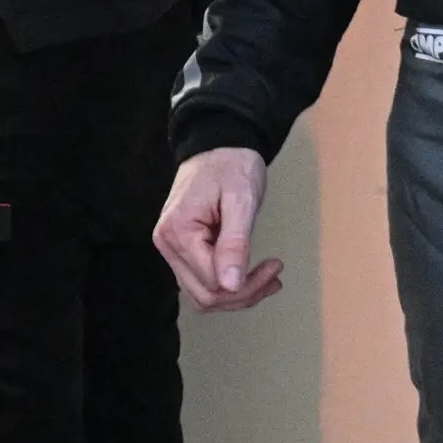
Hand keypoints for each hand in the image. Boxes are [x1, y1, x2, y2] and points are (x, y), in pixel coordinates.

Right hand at [155, 147, 286, 311]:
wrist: (218, 146)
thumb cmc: (231, 167)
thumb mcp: (240, 202)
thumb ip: (234, 244)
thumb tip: (230, 285)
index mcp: (178, 232)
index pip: (211, 281)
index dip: (246, 283)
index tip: (275, 265)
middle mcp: (167, 244)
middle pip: (205, 294)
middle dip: (244, 294)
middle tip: (274, 275)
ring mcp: (172, 249)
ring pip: (202, 294)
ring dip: (237, 295)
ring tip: (268, 278)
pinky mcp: (182, 250)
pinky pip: (202, 281)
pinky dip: (228, 286)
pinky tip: (252, 276)